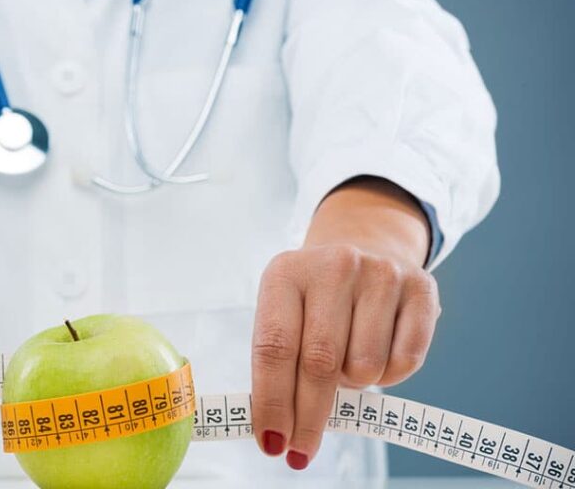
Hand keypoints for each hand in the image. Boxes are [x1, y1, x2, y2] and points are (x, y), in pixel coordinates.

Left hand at [251, 178, 440, 469]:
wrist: (365, 244)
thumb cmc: (315, 298)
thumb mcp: (285, 313)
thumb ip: (280, 363)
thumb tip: (278, 432)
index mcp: (285, 273)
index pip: (274, 348)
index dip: (273, 402)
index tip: (273, 443)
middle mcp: (333, 265)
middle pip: (319, 363)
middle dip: (309, 417)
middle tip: (302, 450)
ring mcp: (380, 273)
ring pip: (365, 368)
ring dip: (353, 386)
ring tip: (347, 368)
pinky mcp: (421, 288)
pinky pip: (405, 362)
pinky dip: (389, 378)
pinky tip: (377, 357)